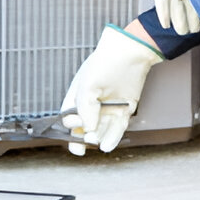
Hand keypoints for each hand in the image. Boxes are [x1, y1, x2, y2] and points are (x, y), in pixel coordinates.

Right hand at [59, 25, 162, 154]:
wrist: (130, 53)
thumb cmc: (105, 64)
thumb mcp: (87, 85)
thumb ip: (85, 109)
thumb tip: (89, 129)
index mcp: (77, 97)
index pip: (69, 119)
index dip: (71, 125)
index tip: (77, 122)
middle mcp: (92, 105)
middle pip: (84, 129)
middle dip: (83, 137)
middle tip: (88, 140)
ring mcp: (108, 109)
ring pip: (100, 131)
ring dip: (98, 139)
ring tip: (97, 141)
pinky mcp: (124, 111)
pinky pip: (116, 130)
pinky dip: (112, 139)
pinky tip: (106, 146)